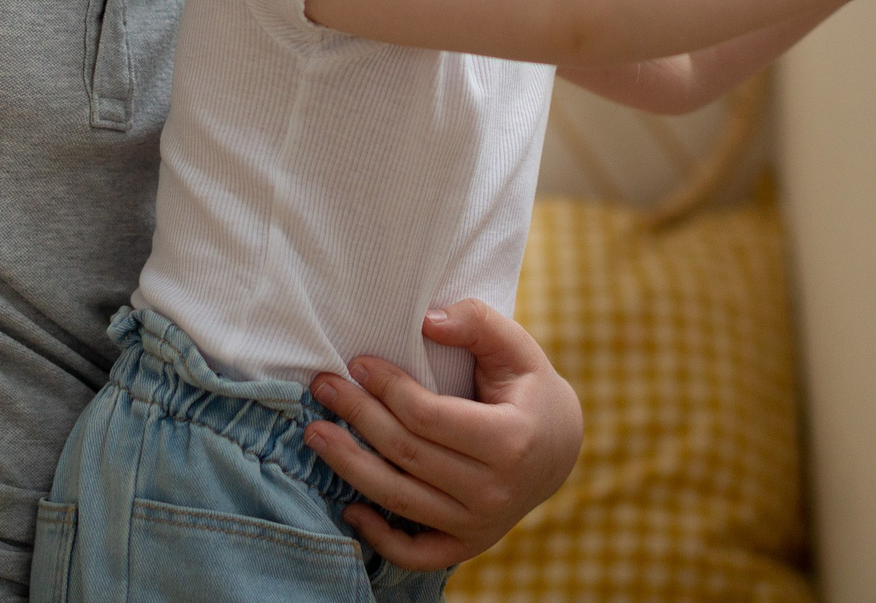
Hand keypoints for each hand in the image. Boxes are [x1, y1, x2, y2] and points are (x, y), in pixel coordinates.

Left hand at [304, 300, 581, 569]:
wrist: (560, 450)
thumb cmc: (530, 390)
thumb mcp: (516, 347)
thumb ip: (476, 322)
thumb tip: (426, 320)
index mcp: (510, 440)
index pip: (428, 416)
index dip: (387, 387)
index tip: (358, 362)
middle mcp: (495, 491)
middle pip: (406, 454)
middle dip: (358, 416)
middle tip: (323, 387)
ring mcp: (480, 525)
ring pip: (400, 499)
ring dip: (349, 467)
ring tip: (315, 435)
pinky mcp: (468, 546)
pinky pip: (415, 553)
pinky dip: (379, 537)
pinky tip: (349, 508)